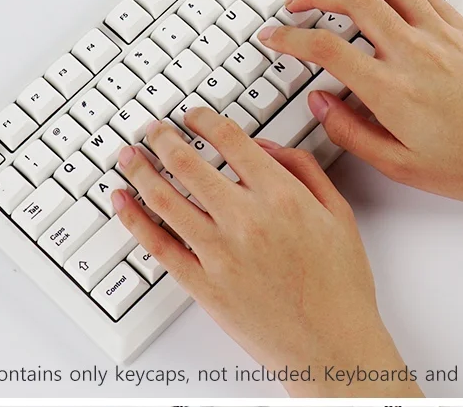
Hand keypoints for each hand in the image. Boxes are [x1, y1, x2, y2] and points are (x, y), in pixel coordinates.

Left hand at [112, 111, 421, 396]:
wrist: (332, 347)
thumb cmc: (340, 286)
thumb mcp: (338, 214)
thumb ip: (304, 171)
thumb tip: (267, 148)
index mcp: (281, 196)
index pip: (230, 140)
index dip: (204, 120)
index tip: (193, 116)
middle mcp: (246, 219)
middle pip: (188, 163)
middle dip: (162, 139)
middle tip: (152, 130)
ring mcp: (219, 253)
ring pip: (165, 199)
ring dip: (140, 171)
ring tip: (129, 158)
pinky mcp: (203, 285)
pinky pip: (158, 245)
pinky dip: (134, 219)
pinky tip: (123, 202)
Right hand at [258, 0, 462, 206]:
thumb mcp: (401, 166)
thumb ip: (351, 133)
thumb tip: (320, 102)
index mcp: (392, 91)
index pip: (326, 49)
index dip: (290, 38)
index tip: (274, 36)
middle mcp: (413, 53)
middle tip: (294, 2)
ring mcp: (439, 34)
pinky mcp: (461, 27)